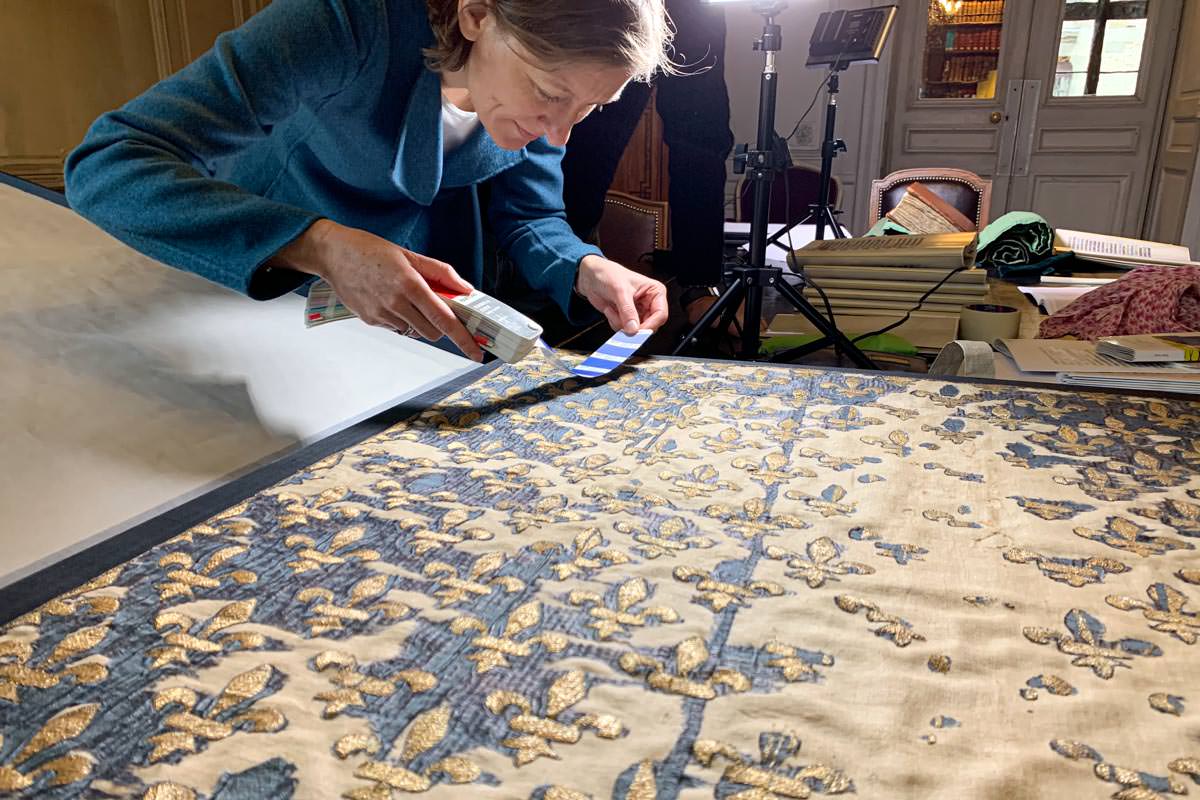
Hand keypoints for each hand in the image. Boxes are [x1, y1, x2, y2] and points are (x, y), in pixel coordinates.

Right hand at [273, 219, 483, 360]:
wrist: (332, 253)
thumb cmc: (369, 249)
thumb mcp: (409, 254)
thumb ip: (441, 273)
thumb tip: (465, 289)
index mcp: (410, 285)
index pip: (444, 319)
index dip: (463, 338)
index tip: (476, 351)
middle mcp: (396, 303)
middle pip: (432, 332)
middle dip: (439, 326)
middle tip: (435, 307)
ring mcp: (382, 314)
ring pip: (414, 331)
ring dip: (418, 320)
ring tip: (404, 296)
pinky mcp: (371, 320)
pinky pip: (396, 327)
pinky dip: (401, 318)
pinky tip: (388, 299)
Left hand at [575, 255, 668, 334]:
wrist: (592, 276)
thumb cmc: (609, 274)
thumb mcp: (620, 291)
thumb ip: (628, 311)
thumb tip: (634, 329)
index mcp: (655, 292)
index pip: (661, 314)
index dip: (650, 325)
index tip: (636, 330)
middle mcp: (649, 303)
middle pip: (650, 326)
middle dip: (633, 326)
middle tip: (621, 321)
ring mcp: (638, 312)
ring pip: (636, 330)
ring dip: (621, 323)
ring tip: (612, 309)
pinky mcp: (627, 318)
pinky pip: (625, 330)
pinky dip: (615, 323)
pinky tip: (610, 310)